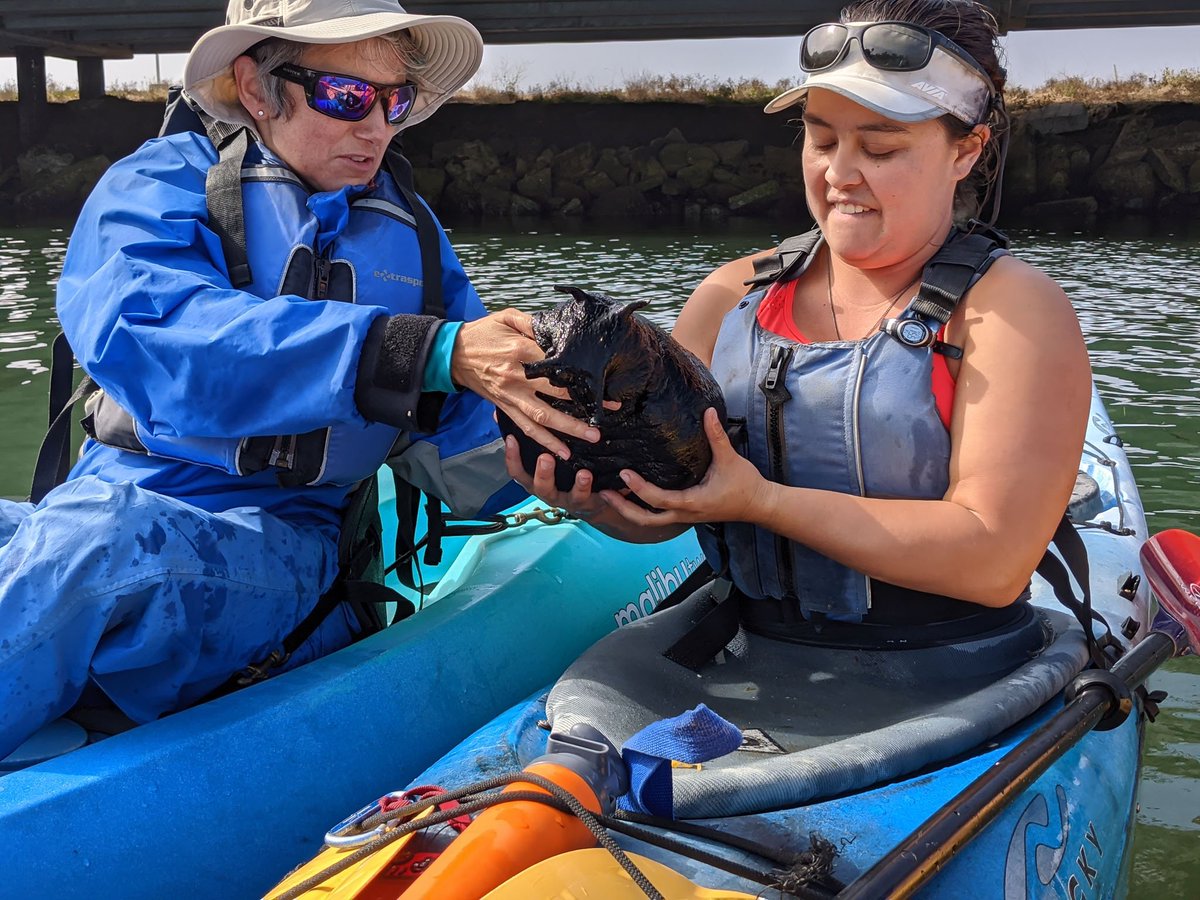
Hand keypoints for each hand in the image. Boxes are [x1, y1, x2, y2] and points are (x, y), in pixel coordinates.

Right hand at [452, 308, 597, 459]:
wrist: (452, 353)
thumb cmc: (482, 333)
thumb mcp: (507, 317)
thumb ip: (533, 322)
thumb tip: (558, 327)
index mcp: (521, 352)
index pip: (559, 365)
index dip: (582, 374)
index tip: (604, 380)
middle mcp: (518, 378)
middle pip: (557, 394)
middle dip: (584, 405)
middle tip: (610, 412)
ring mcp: (511, 396)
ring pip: (544, 417)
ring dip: (569, 429)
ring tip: (592, 437)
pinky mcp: (505, 407)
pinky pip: (526, 428)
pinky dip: (544, 441)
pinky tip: (562, 452)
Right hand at [504, 435, 610, 519]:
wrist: (588, 501)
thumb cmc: (561, 473)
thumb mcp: (543, 456)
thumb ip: (528, 438)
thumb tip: (500, 415)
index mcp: (534, 480)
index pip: (517, 471)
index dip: (512, 457)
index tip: (511, 439)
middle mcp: (547, 491)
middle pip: (540, 486)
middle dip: (543, 473)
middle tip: (545, 457)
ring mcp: (566, 499)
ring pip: (569, 497)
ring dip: (577, 485)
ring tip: (584, 473)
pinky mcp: (585, 503)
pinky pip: (591, 499)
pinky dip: (596, 490)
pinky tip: (602, 483)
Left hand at [600, 408, 774, 526]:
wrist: (759, 505)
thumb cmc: (745, 484)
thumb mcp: (730, 458)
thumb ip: (716, 435)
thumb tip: (708, 411)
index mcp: (691, 502)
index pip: (658, 499)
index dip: (639, 487)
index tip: (624, 472)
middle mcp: (684, 514)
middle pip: (645, 520)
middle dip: (623, 508)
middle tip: (602, 493)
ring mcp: (684, 517)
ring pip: (650, 521)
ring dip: (629, 510)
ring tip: (610, 494)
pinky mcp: (686, 514)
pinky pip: (659, 516)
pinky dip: (642, 508)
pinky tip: (631, 495)